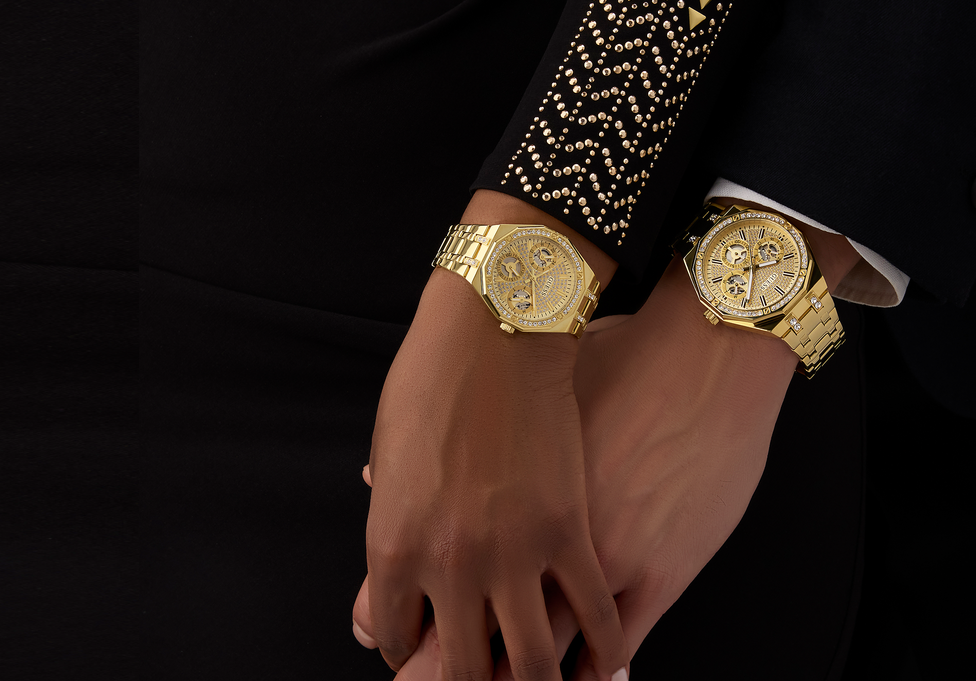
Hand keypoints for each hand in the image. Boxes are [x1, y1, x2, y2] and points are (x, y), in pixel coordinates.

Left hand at [355, 191, 627, 680]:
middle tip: (485, 677)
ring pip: (530, 664)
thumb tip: (372, 571)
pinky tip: (602, 658)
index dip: (409, 655)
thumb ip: (386, 521)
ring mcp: (514, 556)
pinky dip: (601, 648)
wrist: (498, 329)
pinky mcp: (574, 535)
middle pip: (460, 671)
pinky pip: (594, 618)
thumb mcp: (388, 455)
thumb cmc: (436, 379)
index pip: (394, 637)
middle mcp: (449, 566)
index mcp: (393, 547)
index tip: (423, 654)